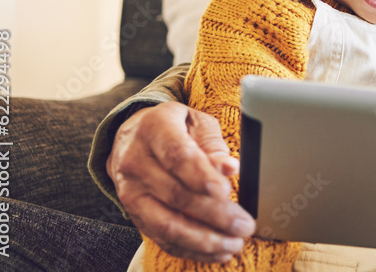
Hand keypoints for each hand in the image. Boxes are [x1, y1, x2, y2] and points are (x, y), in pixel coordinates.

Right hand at [107, 101, 255, 262]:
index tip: (226, 191)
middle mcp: (136, 163)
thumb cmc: (173, 126)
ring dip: (203, 240)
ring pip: (166, 224)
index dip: (201, 176)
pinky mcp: (134, 214)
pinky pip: (161, 238)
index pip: (177, 156)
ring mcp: (131, 192)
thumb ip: (213, 145)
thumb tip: (230, 169)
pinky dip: (190, 249)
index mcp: (154, 130)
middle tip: (244, 225)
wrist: (132, 137)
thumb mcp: (195, 122)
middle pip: (175, 195)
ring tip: (234, 244)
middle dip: (214, 214)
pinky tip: (216, 252)